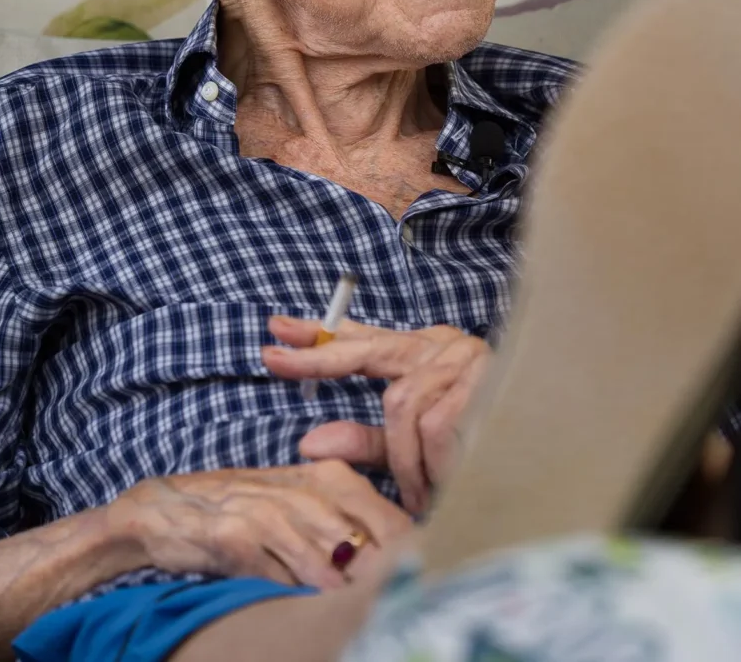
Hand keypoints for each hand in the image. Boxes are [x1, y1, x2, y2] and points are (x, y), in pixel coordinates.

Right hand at [110, 461, 411, 589]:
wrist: (163, 511)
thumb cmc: (239, 510)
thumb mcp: (297, 506)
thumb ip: (343, 526)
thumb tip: (394, 564)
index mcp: (327, 478)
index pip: (387, 516)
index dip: (411, 554)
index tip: (430, 583)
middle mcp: (304, 491)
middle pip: (365, 541)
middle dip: (388, 578)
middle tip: (404, 606)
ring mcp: (270, 512)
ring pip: (327, 561)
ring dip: (349, 594)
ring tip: (367, 617)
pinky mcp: (237, 537)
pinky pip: (279, 575)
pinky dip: (299, 597)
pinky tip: (312, 614)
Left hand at [263, 318, 489, 514]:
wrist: (553, 448)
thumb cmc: (480, 448)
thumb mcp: (412, 445)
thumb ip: (364, 441)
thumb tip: (308, 443)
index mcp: (426, 352)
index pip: (364, 338)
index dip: (319, 335)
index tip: (275, 329)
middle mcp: (442, 345)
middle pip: (370, 351)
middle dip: (319, 357)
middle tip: (272, 358)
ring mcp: (464, 359)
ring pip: (401, 407)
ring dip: (404, 461)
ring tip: (419, 495)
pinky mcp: (482, 382)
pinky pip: (434, 429)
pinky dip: (431, 465)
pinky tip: (443, 486)